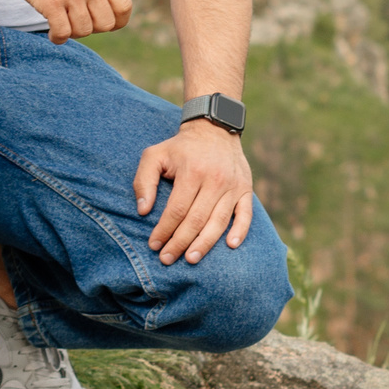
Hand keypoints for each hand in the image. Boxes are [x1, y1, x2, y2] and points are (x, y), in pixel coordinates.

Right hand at [0, 0, 132, 41]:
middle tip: (76, 21)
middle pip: (106, 24)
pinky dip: (58, 37)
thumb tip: (110, 4)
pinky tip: (52, 32)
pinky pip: (63, 32)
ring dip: (72, 32)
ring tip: (61, 22)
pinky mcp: (50, 1)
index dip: (116, 21)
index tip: (100, 22)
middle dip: (92, 28)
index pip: (124, 7)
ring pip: (84, 31)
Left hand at [134, 119, 254, 264]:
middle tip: (167, 259)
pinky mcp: (245, 189)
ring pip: (218, 221)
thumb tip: (143, 211)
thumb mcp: (155, 155)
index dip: (164, 230)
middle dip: (180, 243)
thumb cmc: (180, 147)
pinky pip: (245, 214)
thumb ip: (143, 181)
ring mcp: (233, 185)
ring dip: (205, 244)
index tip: (153, 245)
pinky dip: (240, 231)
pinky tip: (231, 246)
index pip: (176, 210)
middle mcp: (215, 179)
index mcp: (192, 171)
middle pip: (196, 220)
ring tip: (190, 259)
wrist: (215, 129)